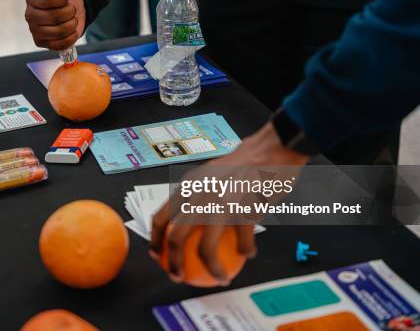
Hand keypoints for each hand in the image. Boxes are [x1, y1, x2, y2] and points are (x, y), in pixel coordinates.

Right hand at [25, 0, 85, 50]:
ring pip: (57, 32)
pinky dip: (70, 38)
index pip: (45, 0)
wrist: (71, 9)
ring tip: (73, 20)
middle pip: (53, 17)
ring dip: (71, 25)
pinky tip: (72, 32)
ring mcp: (35, 31)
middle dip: (69, 13)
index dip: (60, 0)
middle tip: (72, 10)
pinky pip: (58, 45)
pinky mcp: (41, 43)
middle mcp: (30, 15)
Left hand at [149, 122, 309, 283]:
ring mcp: (219, 203)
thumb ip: (198, 194)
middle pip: (176, 238)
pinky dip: (245, 251)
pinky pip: (242, 242)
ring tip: (219, 277)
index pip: (160, 216)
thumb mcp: (212, 174)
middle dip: (174, 263)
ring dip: (213, 269)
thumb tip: (187, 219)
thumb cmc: (244, 163)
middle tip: (179, 276)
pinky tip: (248, 253)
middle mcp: (199, 194)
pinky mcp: (243, 210)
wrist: (272, 149)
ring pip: (206, 249)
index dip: (154, 240)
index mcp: (188, 185)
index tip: (157, 255)